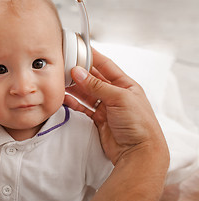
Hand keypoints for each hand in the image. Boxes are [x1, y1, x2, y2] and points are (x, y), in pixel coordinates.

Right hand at [64, 48, 168, 164]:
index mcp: (126, 85)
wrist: (139, 152)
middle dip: (80, 73)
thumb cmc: (139, 124)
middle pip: (94, 79)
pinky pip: (84, 107)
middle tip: (65, 67)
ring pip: (87, 93)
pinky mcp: (99, 120)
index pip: (106, 65)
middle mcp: (116, 94)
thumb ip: (97, 86)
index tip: (80, 49)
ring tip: (62, 82)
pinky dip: (75, 103)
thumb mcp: (119, 98)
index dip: (93, 56)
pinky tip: (66, 99)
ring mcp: (107, 107)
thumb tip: (79, 72)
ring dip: (75, 88)